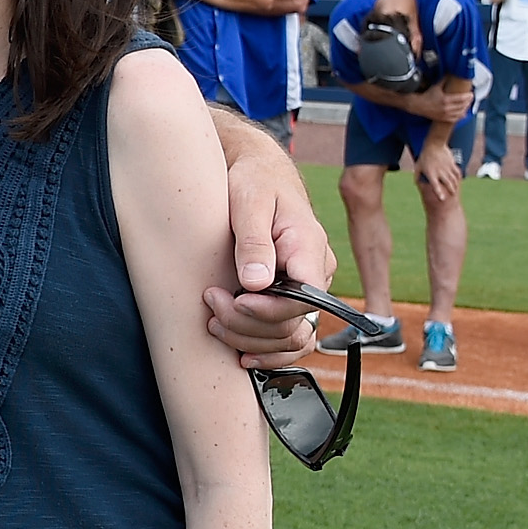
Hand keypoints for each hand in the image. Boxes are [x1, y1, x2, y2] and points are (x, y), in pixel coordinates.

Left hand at [203, 126, 335, 366]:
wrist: (260, 174)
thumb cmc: (254, 181)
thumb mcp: (249, 201)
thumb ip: (253, 241)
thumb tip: (256, 283)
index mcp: (310, 249)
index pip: (304, 299)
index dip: (267, 311)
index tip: (234, 300)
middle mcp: (316, 274)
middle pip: (293, 323)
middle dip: (247, 324)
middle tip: (210, 303)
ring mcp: (307, 289)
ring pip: (292, 338)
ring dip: (250, 340)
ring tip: (213, 322)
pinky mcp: (293, 298)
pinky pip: (292, 338)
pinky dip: (269, 352)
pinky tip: (241, 354)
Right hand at [412, 82, 471, 123]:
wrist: (418, 105)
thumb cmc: (427, 96)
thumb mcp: (436, 87)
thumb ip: (444, 80)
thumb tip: (449, 74)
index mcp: (445, 99)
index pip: (461, 99)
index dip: (468, 96)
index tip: (471, 94)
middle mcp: (446, 108)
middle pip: (462, 106)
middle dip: (468, 102)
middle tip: (471, 98)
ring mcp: (445, 114)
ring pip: (460, 113)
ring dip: (466, 108)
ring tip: (468, 104)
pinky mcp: (443, 119)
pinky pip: (455, 119)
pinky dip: (461, 116)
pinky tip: (463, 113)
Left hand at [416, 141, 461, 202]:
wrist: (434, 144)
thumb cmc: (425, 156)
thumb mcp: (418, 166)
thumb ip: (417, 176)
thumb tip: (416, 183)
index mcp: (431, 174)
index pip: (435, 186)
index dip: (439, 193)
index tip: (442, 199)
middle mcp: (440, 172)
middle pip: (447, 184)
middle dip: (450, 190)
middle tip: (452, 195)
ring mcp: (447, 168)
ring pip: (453, 179)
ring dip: (454, 185)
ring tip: (454, 190)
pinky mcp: (452, 164)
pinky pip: (457, 172)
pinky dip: (458, 177)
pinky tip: (457, 180)